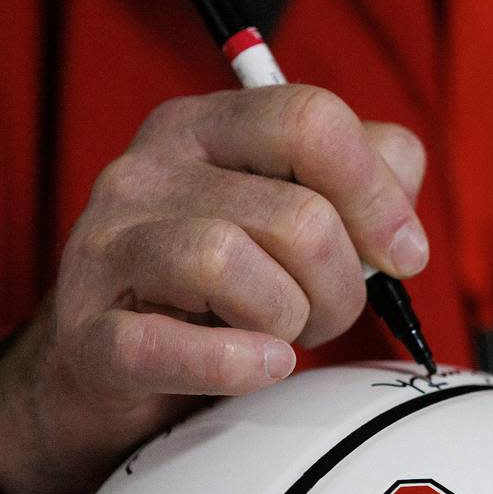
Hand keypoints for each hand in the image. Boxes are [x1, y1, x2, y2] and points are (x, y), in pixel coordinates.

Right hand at [0, 86, 427, 493]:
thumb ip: (363, 181)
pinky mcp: (88, 335)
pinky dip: (233, 364)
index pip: (311, 120)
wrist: (113, 373)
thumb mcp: (293, 213)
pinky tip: (261, 366)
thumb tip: (401, 208)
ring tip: (279, 335)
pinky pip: (167, 345)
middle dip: (339, 285)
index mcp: (204, 126)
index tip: (404, 253)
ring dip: (287, 319)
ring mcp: (107, 248)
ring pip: (231, 262)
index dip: (377, 195)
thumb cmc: (220, 290)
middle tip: (322, 313)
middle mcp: (146, 170)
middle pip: (297, 214)